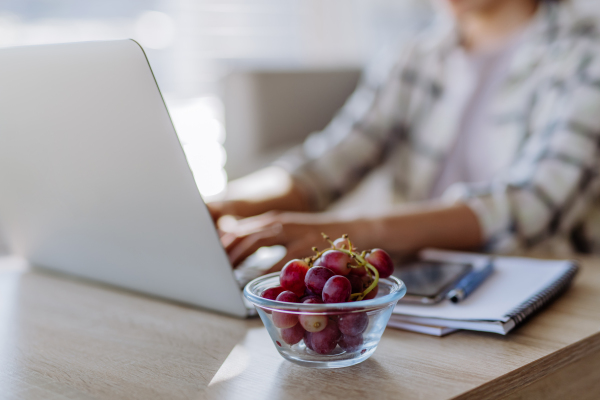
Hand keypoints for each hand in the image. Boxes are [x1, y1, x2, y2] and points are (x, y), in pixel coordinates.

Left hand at [221, 211, 352, 272]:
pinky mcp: (307, 246)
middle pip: (244, 233)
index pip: (240, 228)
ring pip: (257, 242)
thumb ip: (266, 237)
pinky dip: (268, 272)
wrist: (354, 230)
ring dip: (240, 257)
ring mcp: (293, 233)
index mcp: (274, 220)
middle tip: (215, 268)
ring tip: (227, 273)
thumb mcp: (289, 232)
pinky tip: (259, 282)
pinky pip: (283, 261)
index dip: (223, 242)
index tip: (210, 257)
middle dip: (227, 251)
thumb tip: (237, 246)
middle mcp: (280, 223)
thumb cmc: (318, 236)